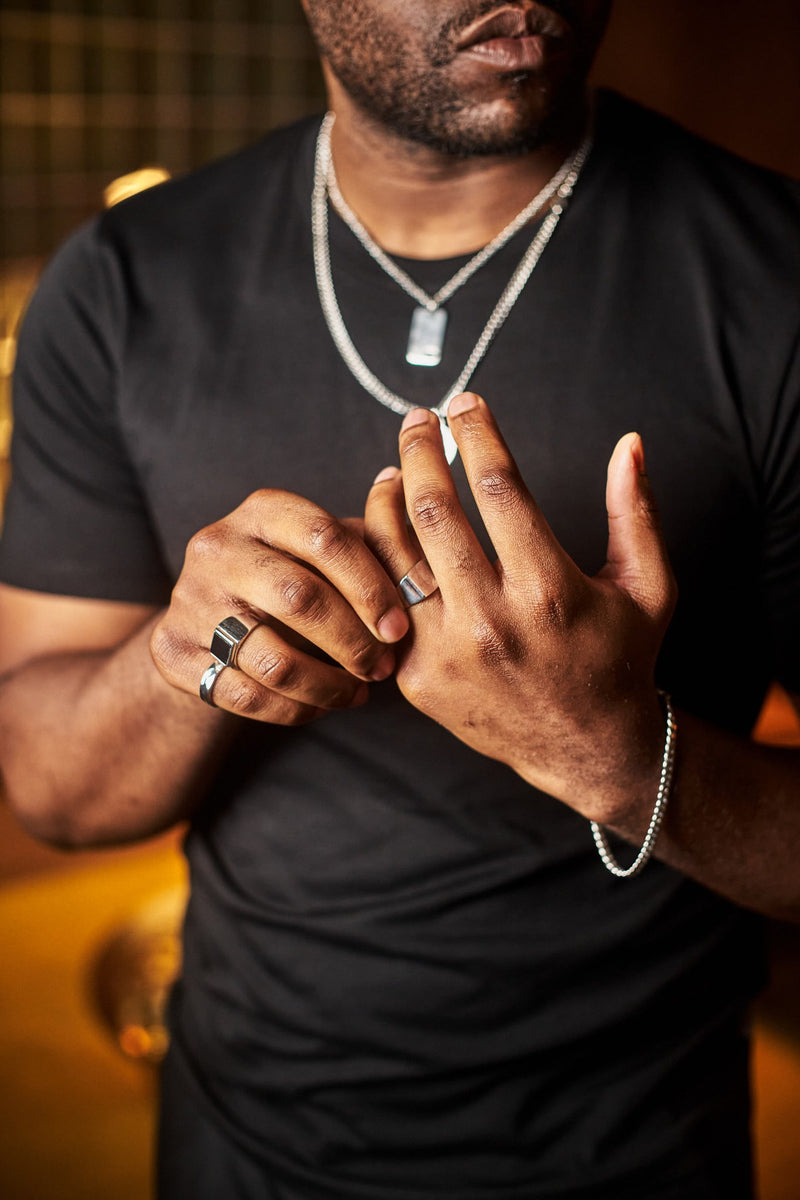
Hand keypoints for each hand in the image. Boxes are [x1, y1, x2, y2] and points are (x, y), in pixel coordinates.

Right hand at [151, 490, 408, 723]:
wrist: (205, 620)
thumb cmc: (291, 578)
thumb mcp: (325, 554)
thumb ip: (376, 550)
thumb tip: (428, 553)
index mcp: (263, 510)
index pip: (326, 538)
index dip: (371, 587)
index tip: (400, 628)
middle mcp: (218, 546)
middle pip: (299, 598)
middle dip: (353, 641)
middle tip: (384, 669)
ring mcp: (189, 599)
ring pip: (273, 657)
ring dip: (328, 685)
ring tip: (358, 693)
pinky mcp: (171, 650)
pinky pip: (246, 695)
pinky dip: (294, 709)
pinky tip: (321, 706)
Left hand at [364, 393, 676, 822]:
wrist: (587, 749)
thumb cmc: (621, 659)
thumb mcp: (649, 588)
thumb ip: (636, 513)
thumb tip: (629, 444)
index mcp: (548, 588)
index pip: (498, 487)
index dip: (478, 434)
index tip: (467, 402)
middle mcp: (491, 620)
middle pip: (432, 511)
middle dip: (420, 451)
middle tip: (418, 420)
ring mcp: (447, 652)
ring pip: (393, 555)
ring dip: (387, 500)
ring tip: (395, 471)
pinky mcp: (418, 678)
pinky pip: (384, 604)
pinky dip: (380, 562)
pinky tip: (388, 533)